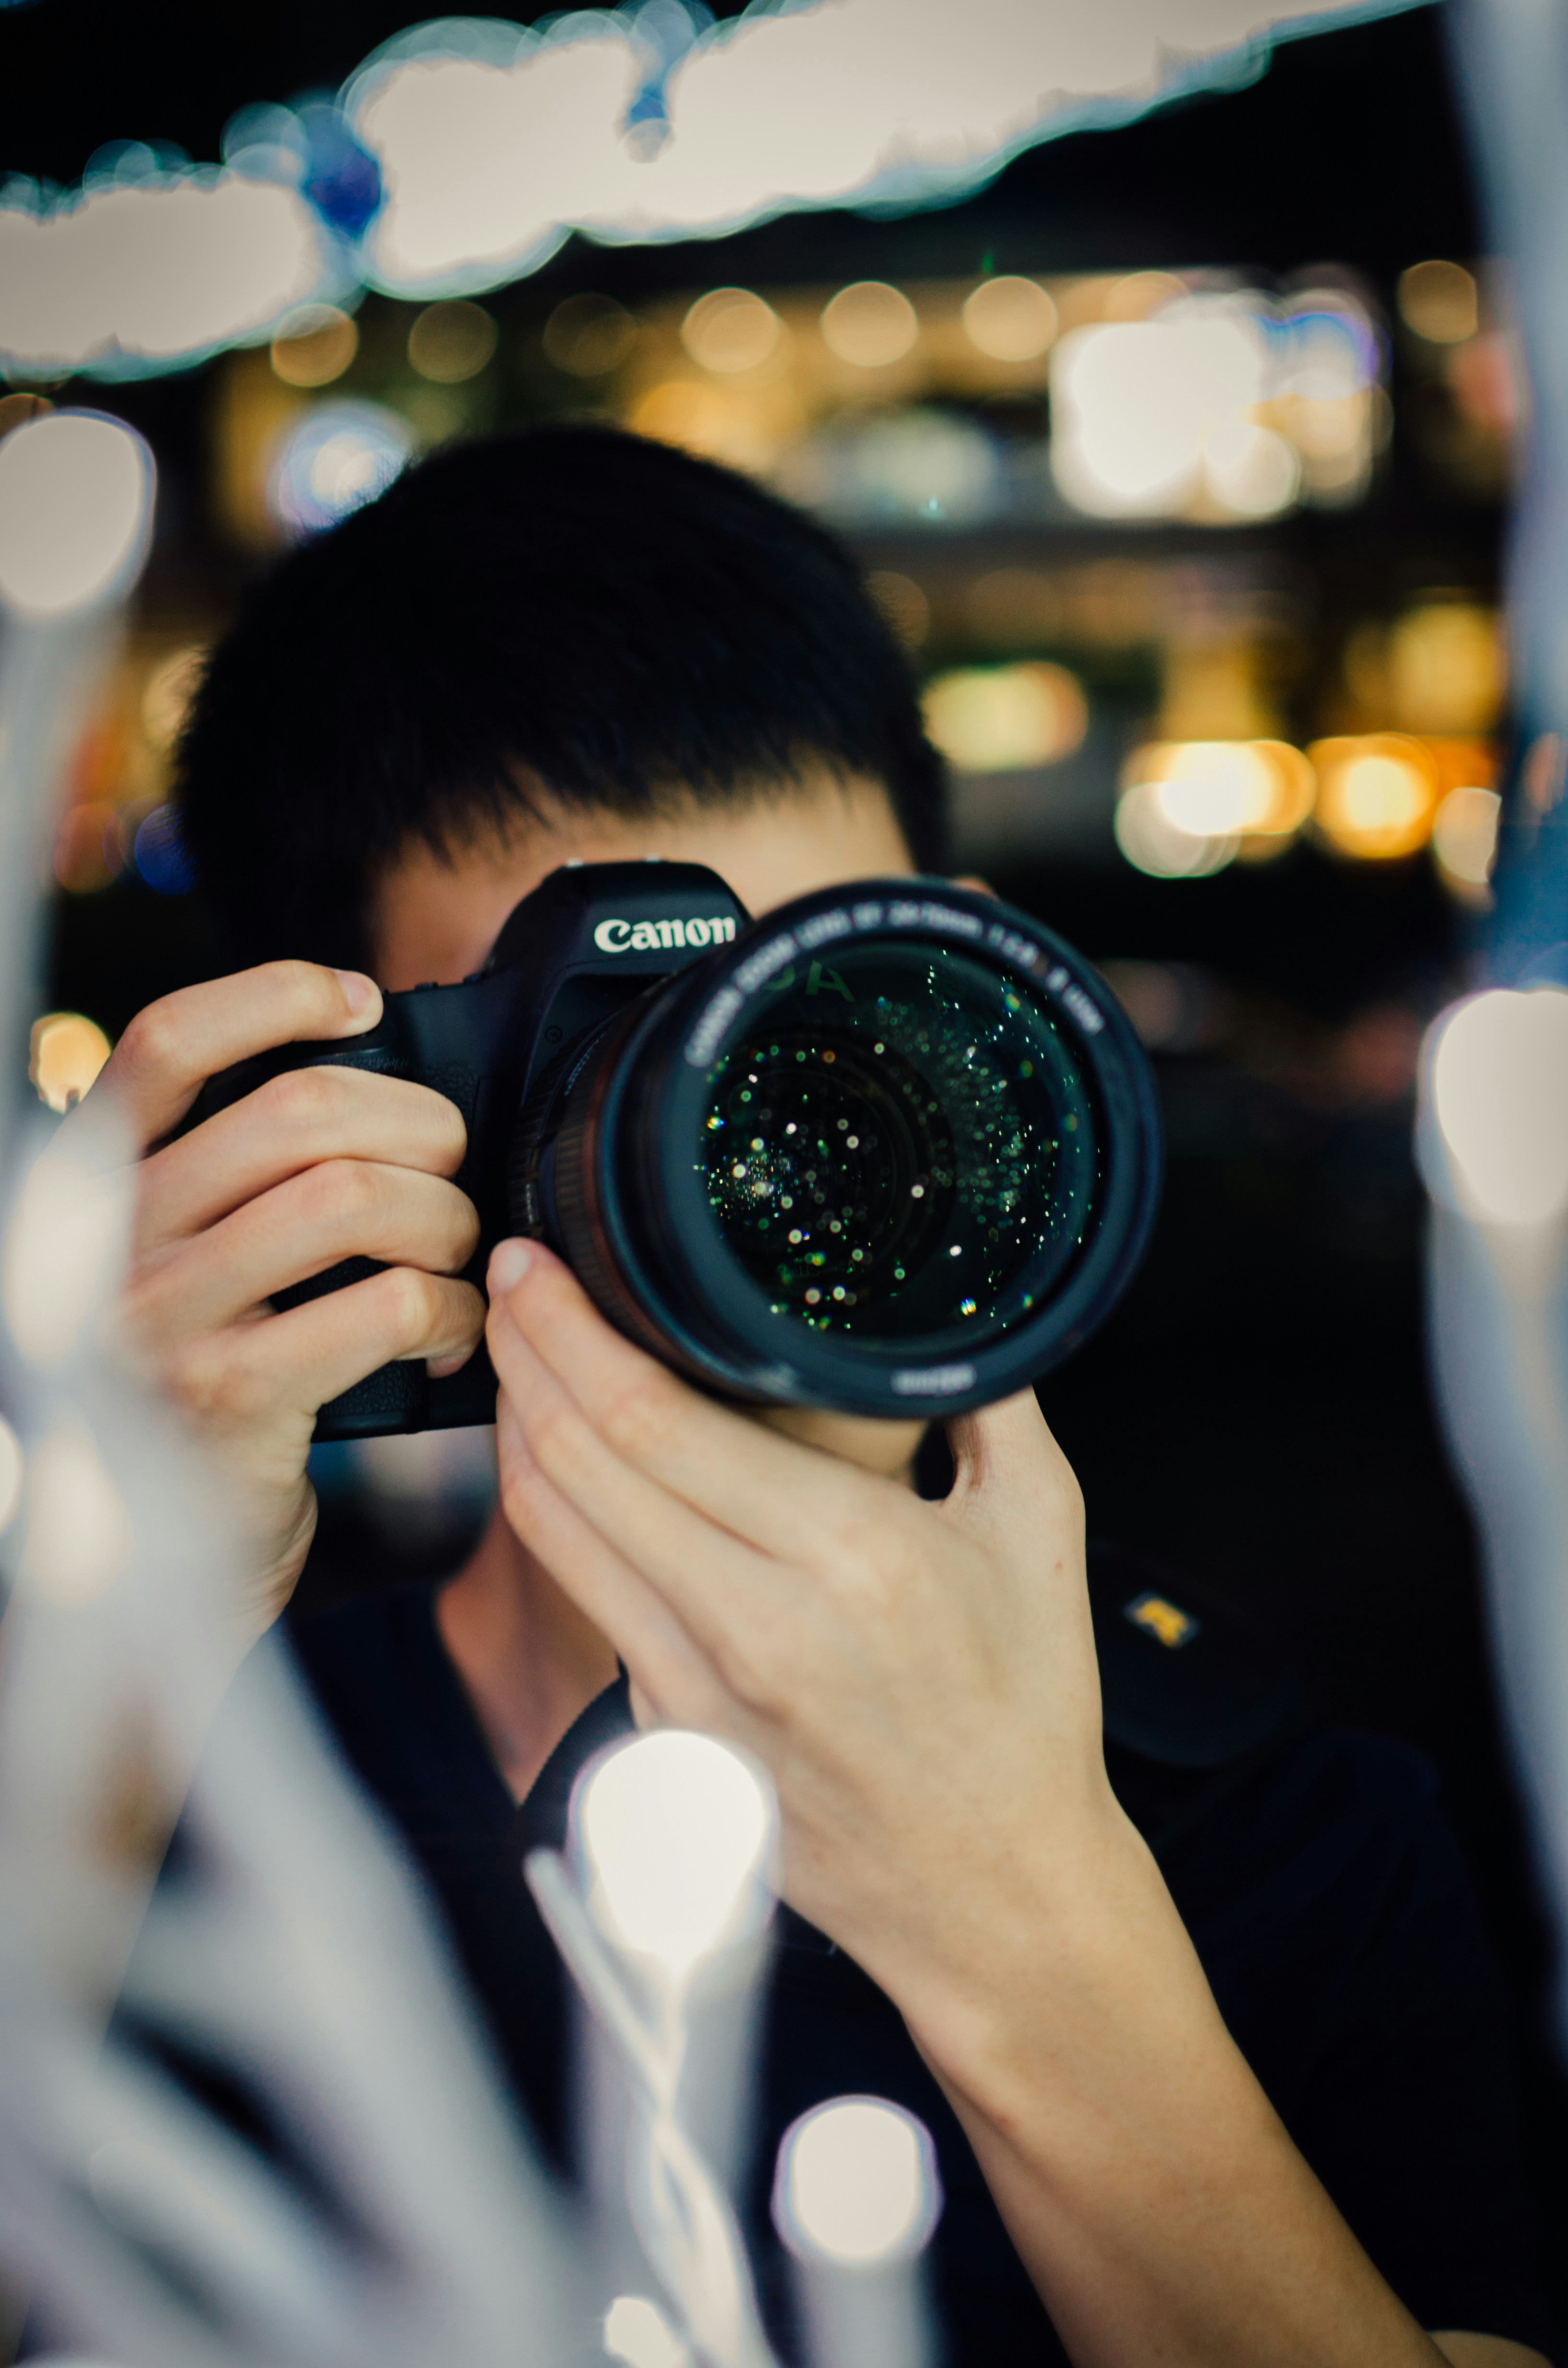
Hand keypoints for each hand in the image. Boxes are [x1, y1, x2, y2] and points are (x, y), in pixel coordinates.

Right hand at [87, 963, 484, 1630]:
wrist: (162, 1554)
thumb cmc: (208, 1383)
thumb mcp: (193, 1264)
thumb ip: (241, 1181)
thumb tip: (374, 1087)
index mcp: (105, 1187)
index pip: (166, 1044)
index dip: (271, 996)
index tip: (359, 999)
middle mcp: (118, 1240)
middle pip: (297, 1112)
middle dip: (416, 1122)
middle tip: (456, 1163)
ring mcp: (166, 1319)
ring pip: (352, 1199)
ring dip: (446, 1218)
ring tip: (464, 1253)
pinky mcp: (232, 1396)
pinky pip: (384, 1305)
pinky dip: (453, 1307)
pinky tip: (459, 1327)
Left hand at [482, 1235, 1126, 2036]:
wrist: (995, 1894)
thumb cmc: (1027, 1711)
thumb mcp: (1040, 1531)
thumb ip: (995, 1402)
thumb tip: (957, 1309)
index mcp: (845, 1559)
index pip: (650, 1418)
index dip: (569, 1328)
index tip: (538, 1264)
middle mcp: (752, 1625)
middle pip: (577, 1461)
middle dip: (522, 1353)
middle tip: (507, 1282)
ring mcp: (694, 1691)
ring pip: (555, 1530)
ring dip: (516, 1430)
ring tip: (514, 1357)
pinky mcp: (669, 1734)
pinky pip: (587, 1595)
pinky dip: (555, 1515)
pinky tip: (563, 1464)